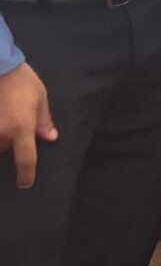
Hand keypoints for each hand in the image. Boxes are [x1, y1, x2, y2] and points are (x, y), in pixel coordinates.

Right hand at [0, 62, 53, 188]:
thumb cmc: (22, 81)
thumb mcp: (40, 99)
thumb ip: (43, 121)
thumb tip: (51, 138)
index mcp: (22, 128)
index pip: (26, 159)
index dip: (26, 175)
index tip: (25, 183)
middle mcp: (2, 132)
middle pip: (5, 149)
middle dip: (10, 142)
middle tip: (14, 122)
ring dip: (0, 136)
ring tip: (6, 115)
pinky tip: (1, 116)